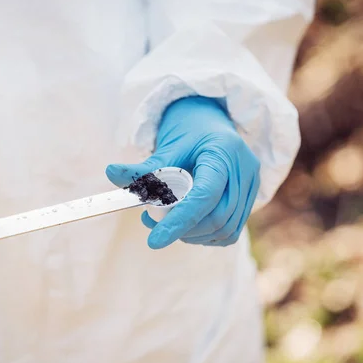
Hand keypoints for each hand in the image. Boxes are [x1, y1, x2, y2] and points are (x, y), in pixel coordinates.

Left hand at [107, 97, 259, 248]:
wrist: (211, 122)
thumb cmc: (189, 132)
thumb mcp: (166, 146)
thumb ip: (143, 167)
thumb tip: (111, 173)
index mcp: (224, 151)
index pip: (204, 195)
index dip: (179, 221)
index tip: (153, 240)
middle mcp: (244, 169)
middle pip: (217, 217)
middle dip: (183, 229)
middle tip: (151, 223)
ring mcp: (251, 185)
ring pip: (225, 229)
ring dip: (192, 235)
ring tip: (165, 222)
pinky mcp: (250, 198)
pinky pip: (230, 230)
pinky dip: (205, 235)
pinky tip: (187, 225)